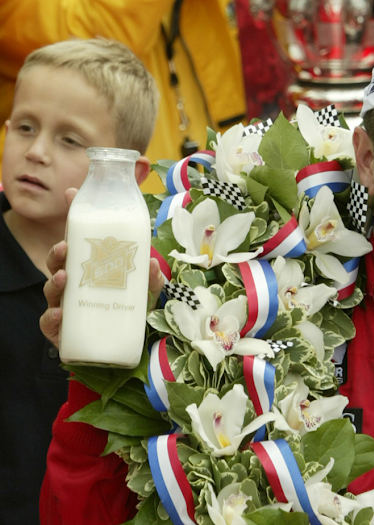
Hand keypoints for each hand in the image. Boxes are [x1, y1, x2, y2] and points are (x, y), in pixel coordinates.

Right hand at [39, 188, 164, 347]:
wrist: (126, 348)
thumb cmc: (132, 312)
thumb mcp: (148, 292)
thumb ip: (152, 278)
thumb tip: (155, 263)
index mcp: (92, 268)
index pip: (80, 239)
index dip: (74, 216)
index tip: (72, 194)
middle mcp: (76, 283)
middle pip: (60, 261)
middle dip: (59, 251)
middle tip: (66, 245)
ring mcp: (66, 306)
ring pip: (52, 289)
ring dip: (55, 280)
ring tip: (64, 277)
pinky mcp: (62, 331)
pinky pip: (51, 323)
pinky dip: (53, 318)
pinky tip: (60, 313)